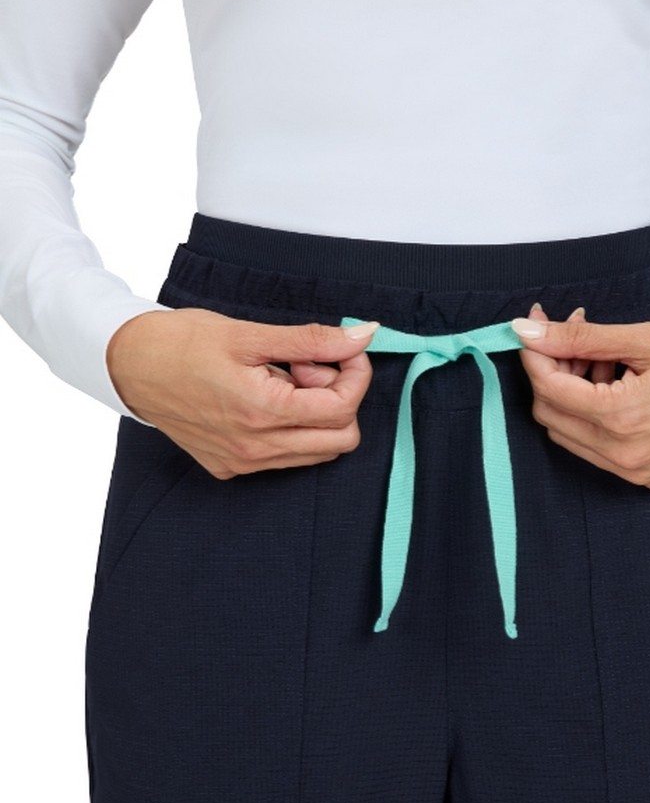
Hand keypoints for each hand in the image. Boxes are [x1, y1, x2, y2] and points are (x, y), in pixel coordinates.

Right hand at [106, 307, 379, 478]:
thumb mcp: (252, 335)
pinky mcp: (231, 468)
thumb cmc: (184, 342)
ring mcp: (243, 463)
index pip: (344, 409)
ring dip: (315, 415)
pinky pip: (286, 457)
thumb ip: (313, 340)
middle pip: (341, 439)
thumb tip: (365, 336)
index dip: (354, 374)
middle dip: (339, 398)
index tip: (339, 350)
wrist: (130, 366)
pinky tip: (263, 399)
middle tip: (305, 367)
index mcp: (262, 413)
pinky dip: (291, 429)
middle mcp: (255, 449)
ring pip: (318, 452)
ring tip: (281, 381)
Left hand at [511, 303, 649, 487]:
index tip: (536, 328)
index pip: (549, 388)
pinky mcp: (646, 477)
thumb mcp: (643, 339)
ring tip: (603, 363)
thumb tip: (526, 330)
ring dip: (571, 396)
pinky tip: (616, 388)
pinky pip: (596, 450)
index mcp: (624, 417)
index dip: (535, 355)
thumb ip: (580, 337)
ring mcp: (636, 471)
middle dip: (552, 373)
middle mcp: (625, 454)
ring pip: (568, 434)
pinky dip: (593, 418)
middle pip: (551, 414)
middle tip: (574, 341)